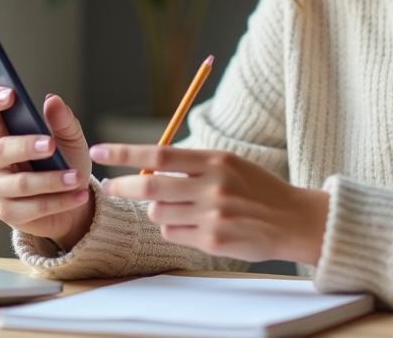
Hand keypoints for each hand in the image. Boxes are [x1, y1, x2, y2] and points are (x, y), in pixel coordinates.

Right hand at [0, 88, 94, 249]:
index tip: (11, 94)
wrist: (73, 204)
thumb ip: (62, 120)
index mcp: (2, 133)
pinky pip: (32, 207)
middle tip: (51, 145)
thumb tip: (52, 100)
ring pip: (20, 183)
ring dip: (51, 180)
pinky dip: (59, 201)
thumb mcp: (70, 138)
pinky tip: (78, 195)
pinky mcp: (8, 212)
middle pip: (0, 149)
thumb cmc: (65, 163)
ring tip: (76, 177)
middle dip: (26, 146)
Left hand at [91, 144, 329, 265]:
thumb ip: (192, 164)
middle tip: (109, 186)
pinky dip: (173, 227)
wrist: (292, 219)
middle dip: (123, 185)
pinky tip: (194, 224)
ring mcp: (212, 216)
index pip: (160, 153)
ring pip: (158, 212)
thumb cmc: (256, 188)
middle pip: (150, 185)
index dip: (126, 152)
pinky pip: (172, 233)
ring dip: (158, 209)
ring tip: (181, 207)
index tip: (100, 149)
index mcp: (215, 160)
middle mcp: (213, 186)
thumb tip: (146, 165)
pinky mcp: (212, 241)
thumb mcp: (229, 163)